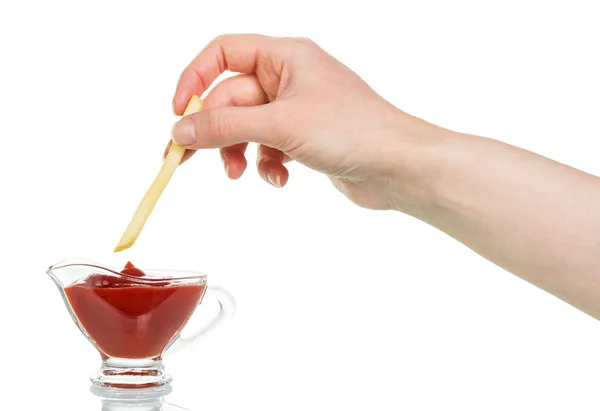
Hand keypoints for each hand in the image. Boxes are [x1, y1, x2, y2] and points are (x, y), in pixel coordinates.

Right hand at [170, 34, 431, 209]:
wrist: (398, 167)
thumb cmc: (352, 130)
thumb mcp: (280, 125)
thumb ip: (225, 127)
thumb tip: (180, 129)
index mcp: (285, 57)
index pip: (223, 54)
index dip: (194, 79)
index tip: (178, 112)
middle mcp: (289, 78)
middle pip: (230, 99)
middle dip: (214, 132)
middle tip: (185, 160)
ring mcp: (297, 109)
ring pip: (247, 127)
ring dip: (239, 152)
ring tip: (241, 174)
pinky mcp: (305, 138)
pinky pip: (268, 147)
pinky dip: (267, 164)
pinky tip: (280, 178)